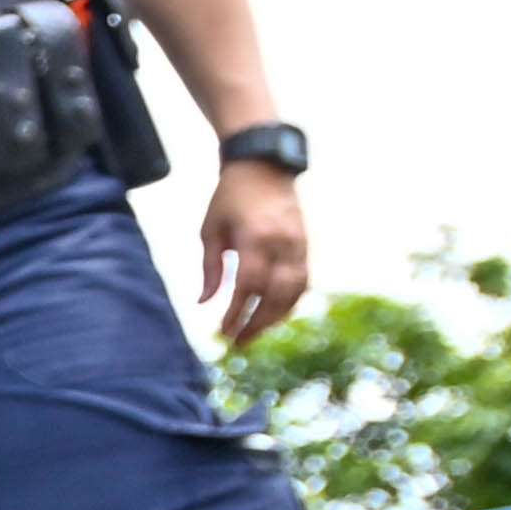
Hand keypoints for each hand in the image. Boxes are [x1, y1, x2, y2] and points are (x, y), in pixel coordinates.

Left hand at [196, 161, 309, 346]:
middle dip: (257, 323)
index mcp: (256, 237)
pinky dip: (290, 302)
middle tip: (237, 343)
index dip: (237, 312)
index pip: (249, 286)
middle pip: (276, 295)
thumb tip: (204, 303)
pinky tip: (273, 315)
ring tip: (253, 333)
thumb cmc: (229, 198)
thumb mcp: (210, 230)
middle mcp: (283, 243)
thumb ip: (210, 268)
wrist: (264, 166)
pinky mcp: (307, 245)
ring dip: (275, 317)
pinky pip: (303, 281)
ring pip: (295, 292)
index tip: (223, 332)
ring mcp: (299, 244)